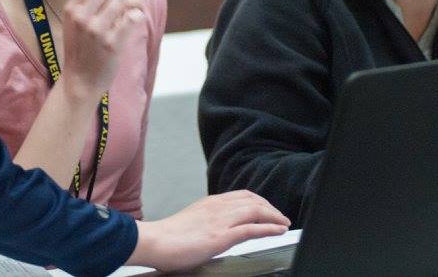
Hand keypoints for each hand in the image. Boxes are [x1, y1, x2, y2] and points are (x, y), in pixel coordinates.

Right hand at [60, 0, 145, 99]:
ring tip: (137, 7)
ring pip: (122, 0)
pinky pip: (132, 17)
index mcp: (72, 9)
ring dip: (135, 0)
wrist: (80, 82)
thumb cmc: (82, 50)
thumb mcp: (75, 24)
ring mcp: (95, 30)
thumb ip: (89, 3)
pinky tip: (137, 19)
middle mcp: (81, 17)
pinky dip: (139, 14)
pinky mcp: (111, 44)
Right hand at [127, 191, 289, 271]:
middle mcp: (217, 207)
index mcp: (209, 203)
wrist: (153, 241)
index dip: (259, 202)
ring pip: (256, 211)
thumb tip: (214, 230)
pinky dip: (269, 228)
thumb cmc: (166, 237)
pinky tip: (278, 230)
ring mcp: (220, 220)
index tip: (267, 209)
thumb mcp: (191, 222)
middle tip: (280, 217)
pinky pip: (252, 228)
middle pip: (252, 201)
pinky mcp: (221, 236)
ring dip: (274, 216)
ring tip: (284, 223)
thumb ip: (206, 221)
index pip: (241, 196)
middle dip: (270, 208)